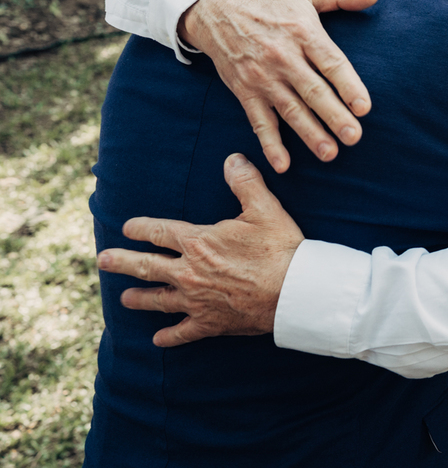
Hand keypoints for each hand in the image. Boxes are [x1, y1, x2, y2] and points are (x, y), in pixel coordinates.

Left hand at [97, 155, 303, 347]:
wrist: (293, 292)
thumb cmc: (280, 248)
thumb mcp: (265, 208)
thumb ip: (245, 182)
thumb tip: (232, 159)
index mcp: (198, 243)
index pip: (159, 232)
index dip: (141, 228)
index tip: (128, 227)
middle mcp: (189, 273)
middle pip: (146, 267)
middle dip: (122, 262)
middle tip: (103, 260)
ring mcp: (197, 301)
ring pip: (158, 300)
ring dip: (140, 298)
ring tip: (124, 298)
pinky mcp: (210, 323)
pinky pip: (183, 332)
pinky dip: (169, 336)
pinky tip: (158, 340)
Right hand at [181, 0, 378, 172]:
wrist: (218, 13)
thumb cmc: (271, 7)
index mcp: (303, 33)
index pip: (330, 62)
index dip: (348, 85)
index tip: (364, 106)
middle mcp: (284, 57)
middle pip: (313, 91)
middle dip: (334, 116)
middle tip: (353, 136)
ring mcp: (263, 78)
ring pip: (290, 110)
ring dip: (309, 134)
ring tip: (330, 153)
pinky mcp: (246, 92)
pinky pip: (260, 122)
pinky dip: (270, 144)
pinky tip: (283, 164)